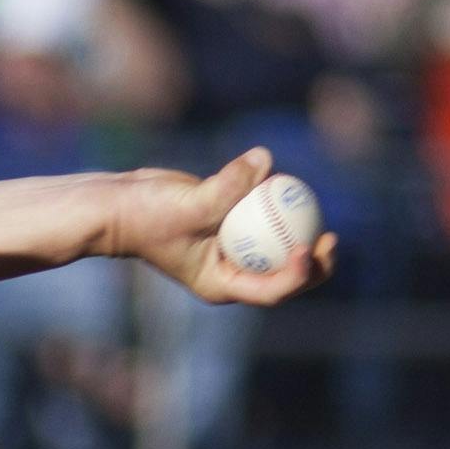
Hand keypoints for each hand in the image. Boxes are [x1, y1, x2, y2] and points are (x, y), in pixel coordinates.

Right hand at [120, 149, 336, 307]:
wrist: (118, 203)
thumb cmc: (147, 214)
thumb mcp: (191, 204)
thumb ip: (229, 186)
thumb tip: (264, 159)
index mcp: (223, 284)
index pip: (271, 289)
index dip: (298, 274)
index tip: (307, 248)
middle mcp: (231, 270)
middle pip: (284, 273)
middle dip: (313, 261)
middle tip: (331, 239)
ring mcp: (231, 248)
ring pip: (276, 244)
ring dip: (297, 229)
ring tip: (314, 206)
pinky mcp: (228, 222)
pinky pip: (261, 217)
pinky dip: (273, 204)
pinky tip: (284, 184)